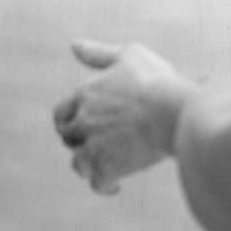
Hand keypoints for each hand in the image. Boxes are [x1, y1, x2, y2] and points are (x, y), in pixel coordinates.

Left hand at [54, 40, 197, 195]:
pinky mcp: (106, 168)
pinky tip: (116, 185)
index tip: (80, 123)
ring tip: (108, 162)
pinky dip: (104, 186)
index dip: (68, 119)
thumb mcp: (126, 55)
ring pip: (78, 163)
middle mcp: (83, 121)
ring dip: (90, 164)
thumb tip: (73, 45)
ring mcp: (93, 146)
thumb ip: (97, 53)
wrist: (169, 111)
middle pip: (69, 138)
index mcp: (84, 94)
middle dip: (80, 140)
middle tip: (100, 141)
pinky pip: (97, 183)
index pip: (61, 112)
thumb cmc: (153, 80)